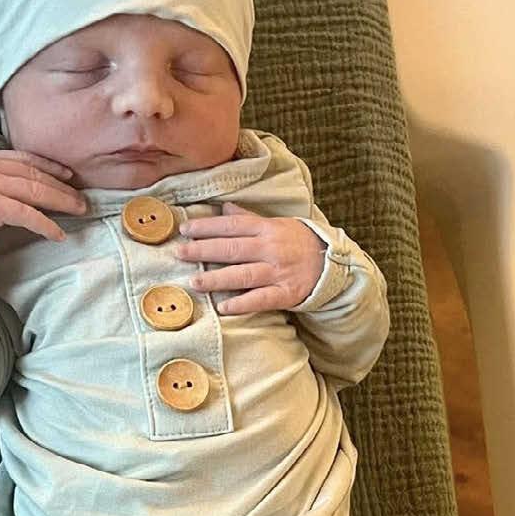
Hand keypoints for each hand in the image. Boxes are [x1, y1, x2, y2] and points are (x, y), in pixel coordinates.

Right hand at [0, 151, 86, 240]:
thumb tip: (12, 185)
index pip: (26, 158)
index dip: (51, 165)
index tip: (69, 174)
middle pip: (36, 175)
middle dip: (63, 187)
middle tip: (82, 197)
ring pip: (37, 191)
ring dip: (62, 202)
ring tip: (79, 211)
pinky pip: (28, 214)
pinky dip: (46, 224)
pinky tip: (58, 234)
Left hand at [174, 202, 325, 314]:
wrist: (334, 263)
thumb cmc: (300, 241)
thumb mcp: (277, 223)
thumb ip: (249, 218)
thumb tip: (225, 208)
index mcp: (267, 229)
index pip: (232, 225)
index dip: (207, 227)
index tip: (184, 229)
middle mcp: (270, 248)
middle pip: (232, 249)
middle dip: (203, 250)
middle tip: (180, 253)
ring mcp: (278, 272)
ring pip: (243, 274)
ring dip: (217, 279)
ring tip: (195, 282)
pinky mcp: (286, 293)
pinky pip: (261, 299)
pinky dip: (242, 303)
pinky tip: (223, 307)